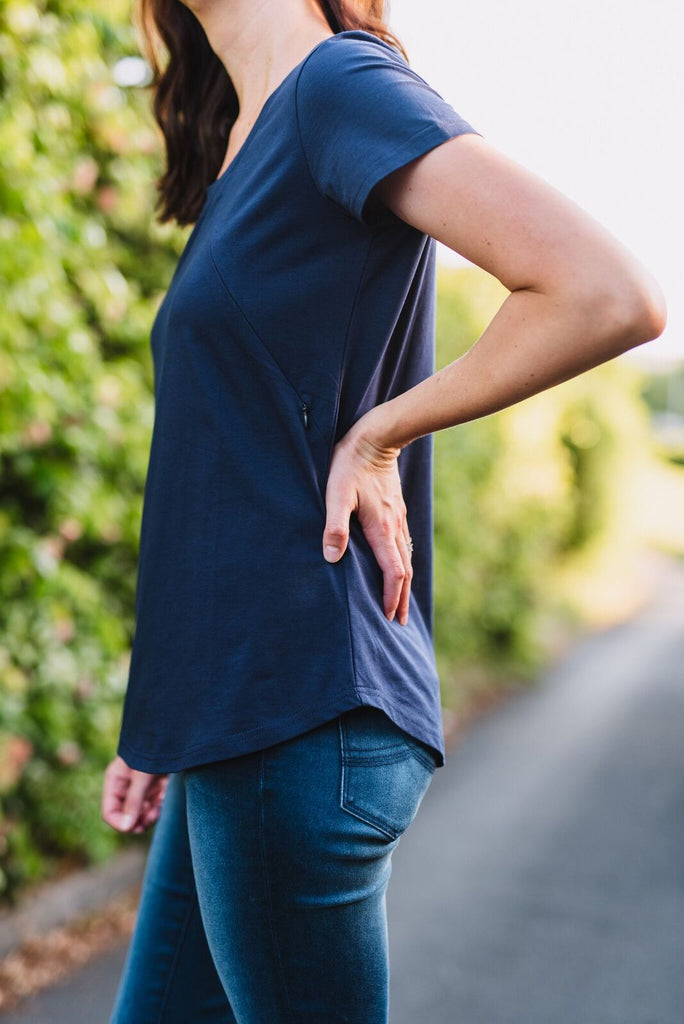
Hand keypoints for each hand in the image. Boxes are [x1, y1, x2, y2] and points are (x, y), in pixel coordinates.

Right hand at [101, 755, 168, 833]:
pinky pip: (152, 805)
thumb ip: (134, 801)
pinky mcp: (154, 785)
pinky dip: (157, 806)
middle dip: (137, 820)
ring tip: (157, 809)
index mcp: (115, 782)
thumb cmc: (152, 751)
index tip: (134, 827)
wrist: (172, 733)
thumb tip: (127, 828)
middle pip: (125, 815)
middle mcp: (126, 786)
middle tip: (149, 819)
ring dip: (148, 816)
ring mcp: (140, 786)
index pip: (109, 812)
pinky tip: (162, 801)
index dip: (119, 823)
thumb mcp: (142, 777)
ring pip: (140, 813)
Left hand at [322, 410, 412, 624]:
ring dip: (404, 583)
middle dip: (402, 599)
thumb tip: (331, 558)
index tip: (389, 618)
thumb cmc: (350, 465)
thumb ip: (334, 526)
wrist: (377, 436)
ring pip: (406, 558)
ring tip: (401, 602)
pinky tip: (397, 565)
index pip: (393, 572)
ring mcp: (398, 518)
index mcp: (381, 529)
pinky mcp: (396, 509)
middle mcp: (394, 528)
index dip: (392, 597)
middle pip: (405, 571)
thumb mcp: (336, 494)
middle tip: (400, 623)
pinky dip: (403, 564)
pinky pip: (403, 544)